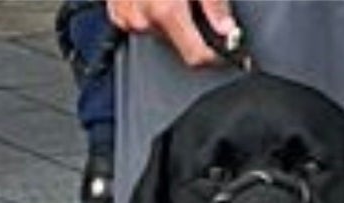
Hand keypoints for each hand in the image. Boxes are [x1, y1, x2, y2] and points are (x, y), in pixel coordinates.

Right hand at [107, 0, 238, 66]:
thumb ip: (215, 4)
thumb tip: (226, 27)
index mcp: (166, 11)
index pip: (196, 56)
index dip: (214, 56)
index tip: (223, 51)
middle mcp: (143, 19)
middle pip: (177, 44)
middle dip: (190, 29)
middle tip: (194, 3)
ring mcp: (127, 17)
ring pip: (158, 32)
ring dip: (169, 19)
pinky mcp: (116, 11)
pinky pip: (139, 21)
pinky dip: (150, 12)